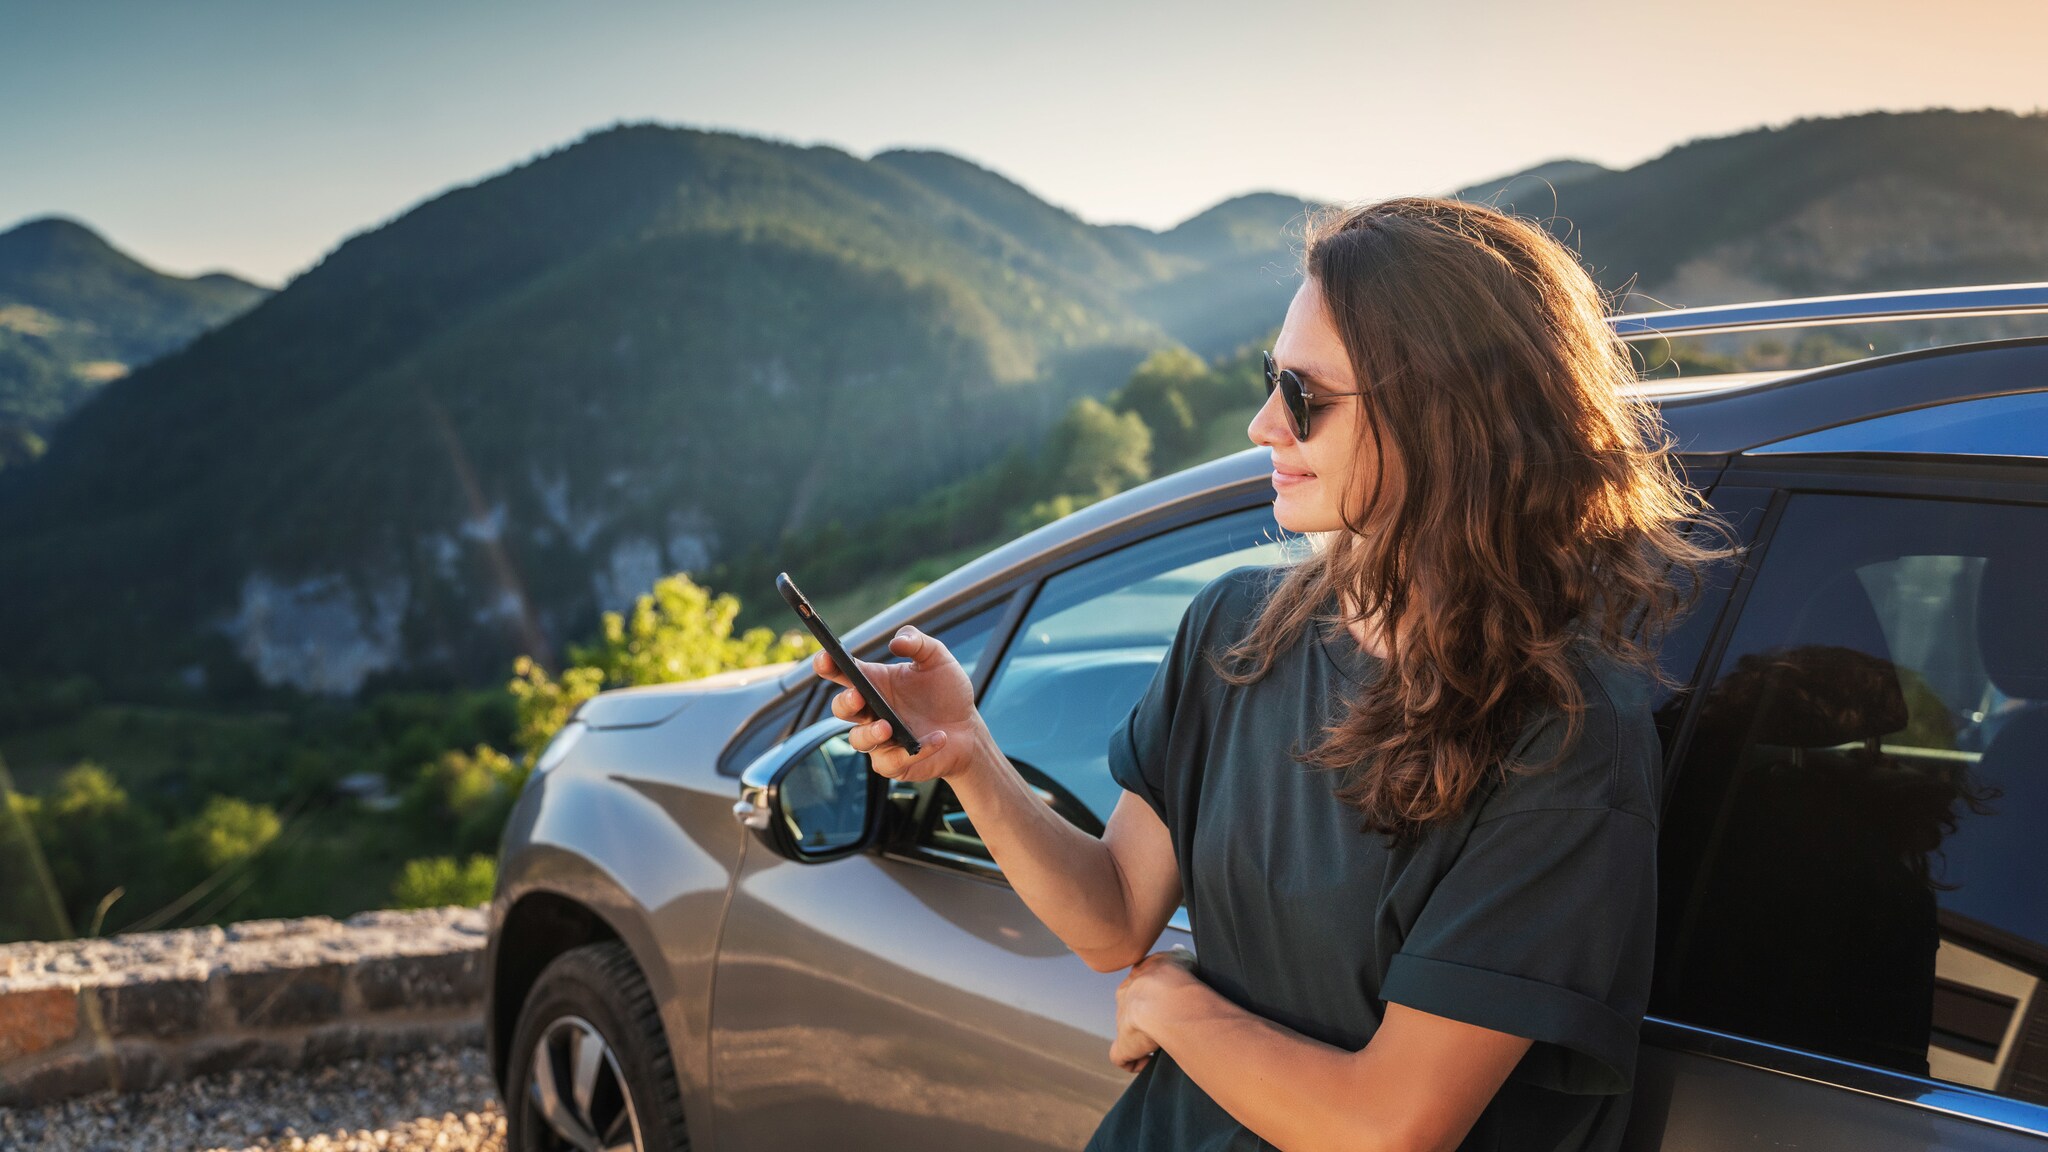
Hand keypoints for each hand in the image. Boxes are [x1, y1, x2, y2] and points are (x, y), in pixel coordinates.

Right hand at [813, 625, 981, 783]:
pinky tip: (937, 738)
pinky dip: (915, 751)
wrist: (968, 730)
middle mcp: (872, 711)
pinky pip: (892, 761)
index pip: (842, 672)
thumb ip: (917, 642)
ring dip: (870, 733)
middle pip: (841, 708)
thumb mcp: (937, 659)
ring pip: (858, 740)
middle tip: (858, 696)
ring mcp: (879, 739)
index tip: (825, 658)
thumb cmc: (947, 693)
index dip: (827, 665)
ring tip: (887, 726)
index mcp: (875, 682)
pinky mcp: (893, 763)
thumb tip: (895, 642)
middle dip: (845, 702)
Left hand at [1111, 947, 1200, 1073]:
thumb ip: (1178, 956)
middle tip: (1166, 1024)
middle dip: (1145, 1017)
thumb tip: (1179, 953)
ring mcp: (1122, 1022)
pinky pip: (1121, 1057)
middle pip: (1131, 1008)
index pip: (1140, 985)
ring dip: (1142, 1040)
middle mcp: (1126, 997)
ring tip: (1161, 1044)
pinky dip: (1133, 1062)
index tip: (1166, 1003)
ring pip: (1128, 1032)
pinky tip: (1148, 1061)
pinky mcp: (1123, 1045)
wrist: (1165, 999)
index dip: (1152, 995)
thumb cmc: (1177, 976)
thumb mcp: (1180, 957)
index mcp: (1138, 976)